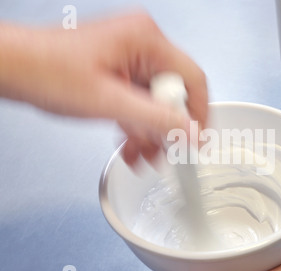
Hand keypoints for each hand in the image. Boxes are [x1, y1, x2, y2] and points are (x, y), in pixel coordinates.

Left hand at [0, 13, 207, 165]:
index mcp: (146, 40)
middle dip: (166, 128)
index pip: (193, 78)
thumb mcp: (110, 102)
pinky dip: (136, 124)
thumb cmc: (47, 71)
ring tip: (140, 155)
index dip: (198, 114)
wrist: (12, 70)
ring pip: (156, 102)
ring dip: (149, 131)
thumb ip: (157, 119)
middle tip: (161, 152)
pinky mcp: (121, 70)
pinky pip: (140, 101)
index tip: (195, 140)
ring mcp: (131, 57)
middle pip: (174, 93)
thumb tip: (191, 133)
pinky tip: (130, 144)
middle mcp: (143, 45)